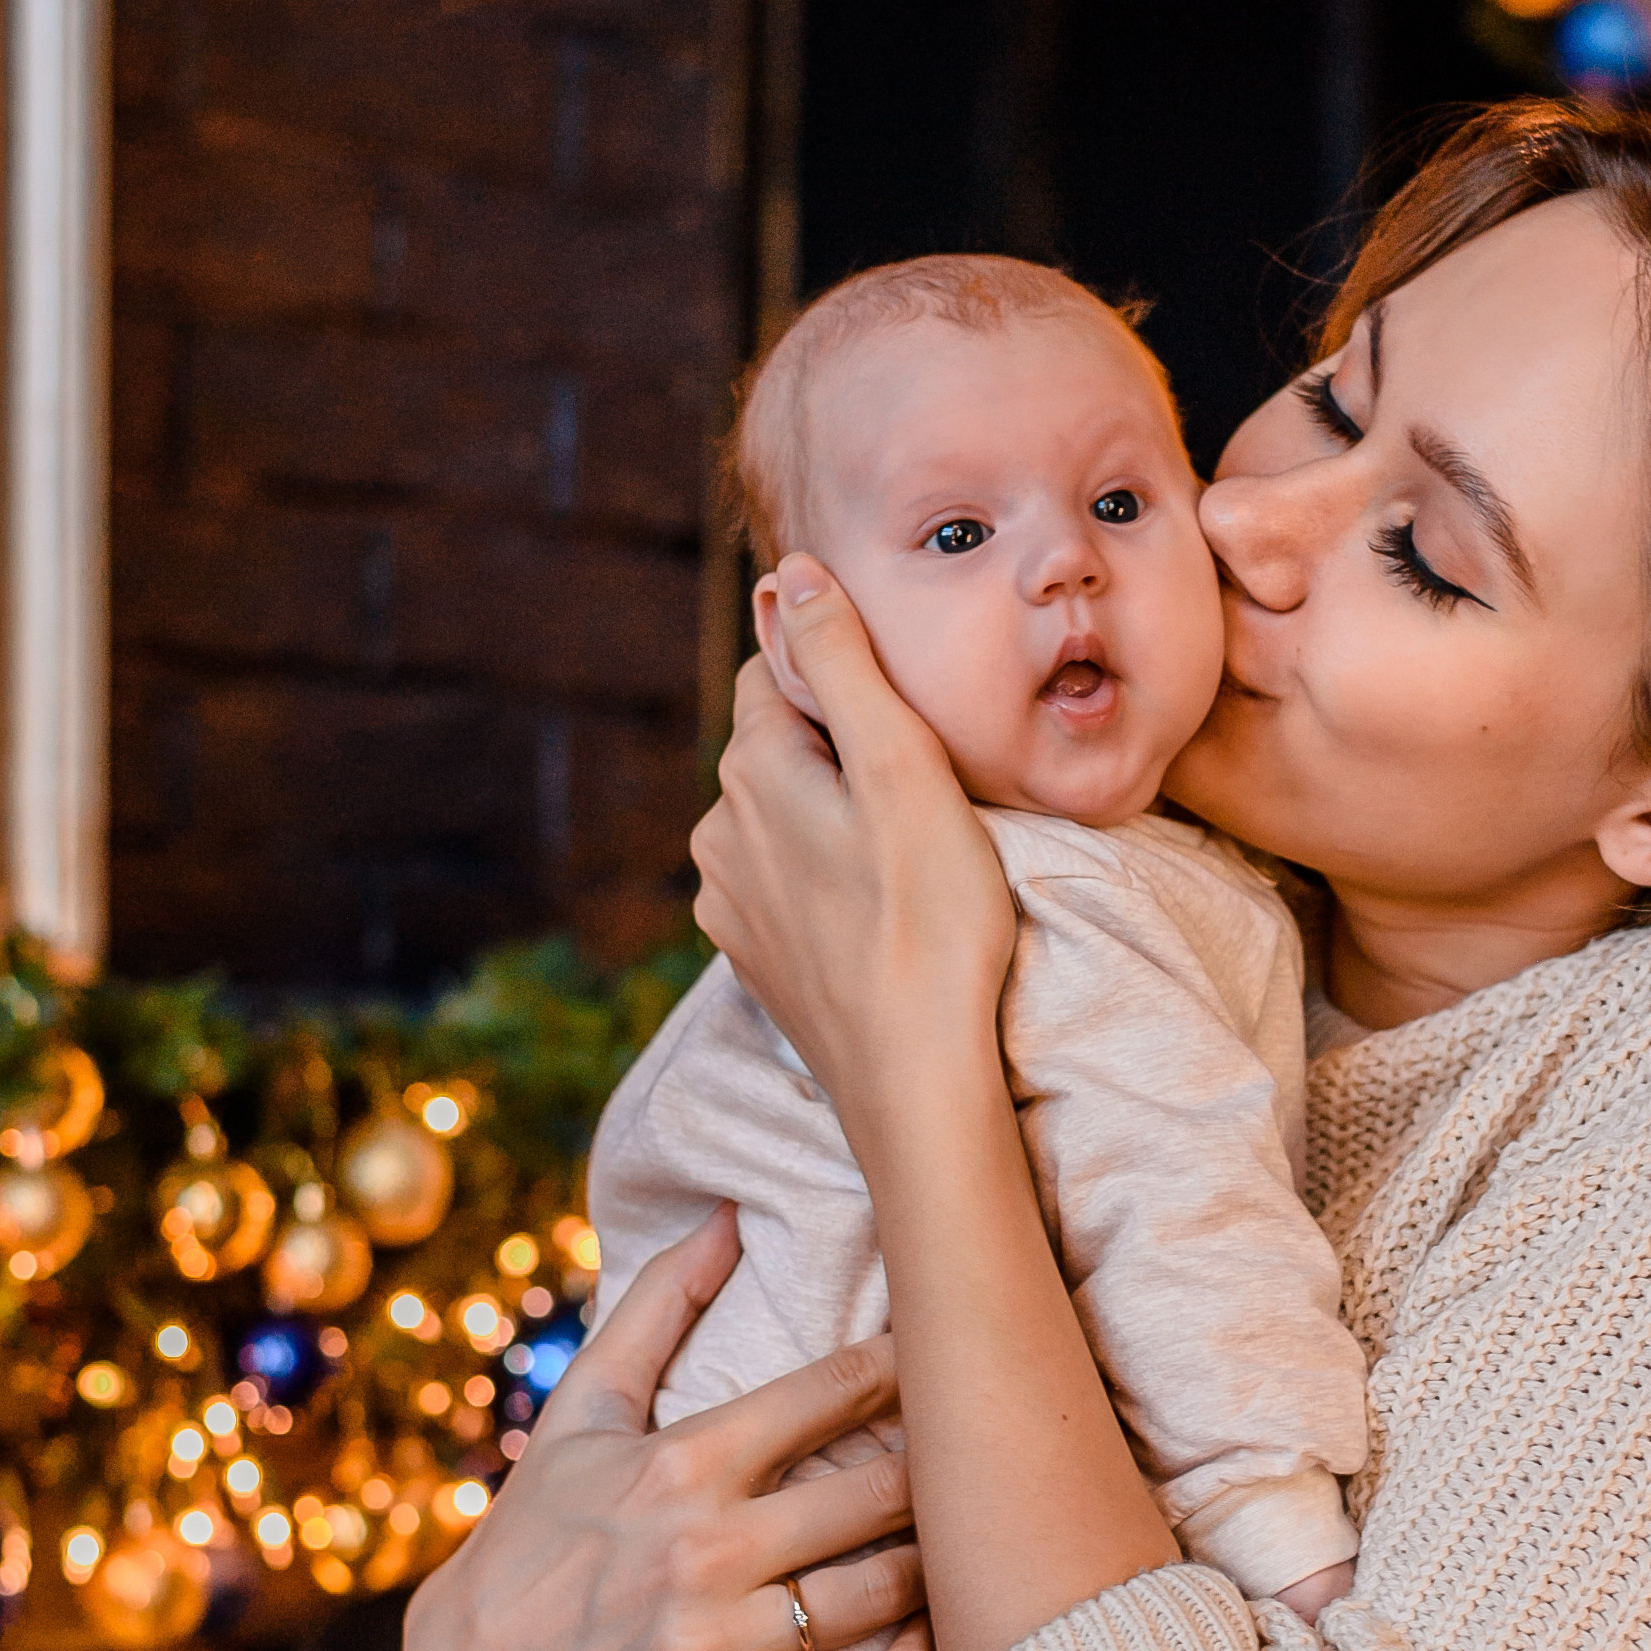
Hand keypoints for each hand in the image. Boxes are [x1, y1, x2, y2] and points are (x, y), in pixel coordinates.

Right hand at [403, 1206, 933, 1650]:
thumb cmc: (535, 1532)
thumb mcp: (581, 1411)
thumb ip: (659, 1308)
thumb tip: (728, 1216)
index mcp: (681, 1460)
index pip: (831, 1392)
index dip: (908, 1367)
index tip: (954, 1354)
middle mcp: (702, 1548)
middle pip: (878, 1493)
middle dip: (944, 1470)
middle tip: (988, 1456)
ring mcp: (709, 1642)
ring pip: (877, 1596)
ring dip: (938, 1568)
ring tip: (972, 1545)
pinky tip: (935, 1642)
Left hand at [691, 572, 1016, 1167]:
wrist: (918, 1082)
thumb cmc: (931, 923)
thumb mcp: (903, 768)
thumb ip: (844, 661)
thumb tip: (794, 567)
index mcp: (751, 769)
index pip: (786, 673)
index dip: (850, 676)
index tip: (911, 709)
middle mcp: (719, 831)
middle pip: (784, 745)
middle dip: (844, 748)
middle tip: (930, 787)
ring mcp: (731, 904)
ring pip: (786, 816)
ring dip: (838, 817)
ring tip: (914, 853)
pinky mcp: (755, 959)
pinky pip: (789, 882)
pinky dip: (831, 879)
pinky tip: (884, 908)